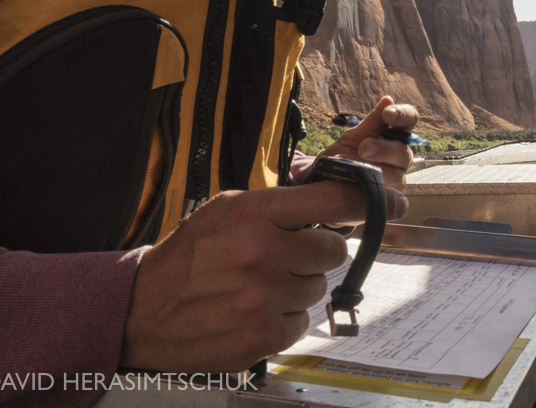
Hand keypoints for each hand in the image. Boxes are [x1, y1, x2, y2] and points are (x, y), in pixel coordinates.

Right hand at [120, 179, 407, 371]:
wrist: (141, 311)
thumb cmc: (189, 256)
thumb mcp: (228, 210)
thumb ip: (279, 204)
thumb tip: (334, 198)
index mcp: (256, 215)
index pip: (335, 201)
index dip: (372, 201)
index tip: (394, 202)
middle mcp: (264, 255)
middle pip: (333, 250)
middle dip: (316, 252)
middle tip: (284, 255)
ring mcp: (263, 299)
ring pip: (318, 287)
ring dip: (297, 286)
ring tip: (258, 285)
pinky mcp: (261, 336)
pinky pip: (300, 323)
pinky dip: (283, 319)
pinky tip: (253, 310)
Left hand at [316, 96, 416, 191]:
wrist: (325, 183)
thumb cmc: (344, 155)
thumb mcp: (352, 138)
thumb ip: (370, 123)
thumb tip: (388, 99)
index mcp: (394, 135)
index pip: (409, 120)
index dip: (403, 115)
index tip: (387, 113)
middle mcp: (400, 157)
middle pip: (404, 151)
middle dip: (384, 149)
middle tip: (364, 148)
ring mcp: (396, 180)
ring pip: (397, 175)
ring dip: (378, 171)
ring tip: (357, 169)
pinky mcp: (388, 201)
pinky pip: (387, 197)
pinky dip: (374, 191)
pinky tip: (362, 188)